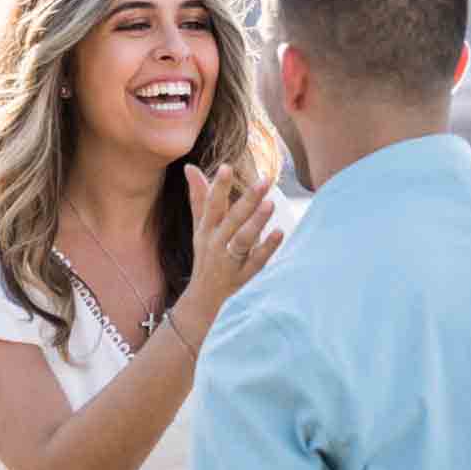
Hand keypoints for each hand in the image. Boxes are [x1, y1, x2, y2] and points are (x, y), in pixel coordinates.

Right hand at [180, 164, 284, 331]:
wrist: (202, 302)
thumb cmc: (205, 257)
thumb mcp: (199, 228)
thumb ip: (198, 198)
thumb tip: (190, 167)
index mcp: (206, 230)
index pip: (211, 205)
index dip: (218, 186)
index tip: (226, 167)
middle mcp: (215, 245)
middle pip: (231, 220)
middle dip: (247, 200)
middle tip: (264, 181)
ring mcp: (228, 263)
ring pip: (242, 241)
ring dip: (255, 223)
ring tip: (270, 205)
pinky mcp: (243, 278)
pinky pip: (256, 263)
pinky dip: (267, 249)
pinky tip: (280, 233)